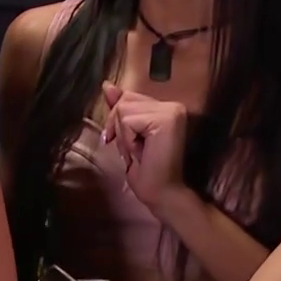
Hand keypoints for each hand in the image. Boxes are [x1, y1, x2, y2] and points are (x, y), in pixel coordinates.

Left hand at [98, 82, 188, 210]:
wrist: (162, 194)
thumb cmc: (146, 171)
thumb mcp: (127, 135)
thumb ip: (121, 109)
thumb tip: (107, 85)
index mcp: (166, 107)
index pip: (128, 98)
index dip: (119, 122)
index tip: (130, 144)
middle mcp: (173, 104)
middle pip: (124, 102)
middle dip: (120, 129)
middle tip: (136, 150)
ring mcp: (172, 110)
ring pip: (124, 109)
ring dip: (124, 135)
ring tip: (139, 151)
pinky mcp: (166, 119)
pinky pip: (128, 120)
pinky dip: (127, 139)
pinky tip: (141, 152)